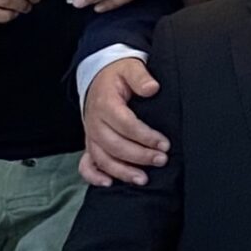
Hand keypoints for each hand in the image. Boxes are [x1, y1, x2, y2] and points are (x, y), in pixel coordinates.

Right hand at [81, 57, 167, 187]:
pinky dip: (94, 176)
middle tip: (161, 160)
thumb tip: (152, 88)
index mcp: (106, 104)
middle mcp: (95, 122)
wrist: (98, 77)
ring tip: (143, 179)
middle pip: (115, 145)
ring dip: (122, 171)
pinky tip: (109, 183)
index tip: (164, 144)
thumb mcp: (130, 67)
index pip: (125, 124)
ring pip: (102, 158)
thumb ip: (140, 77)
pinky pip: (86, 164)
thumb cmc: (117, 74)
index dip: (145, 136)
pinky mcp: (90, 143)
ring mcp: (91, 135)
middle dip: (139, 156)